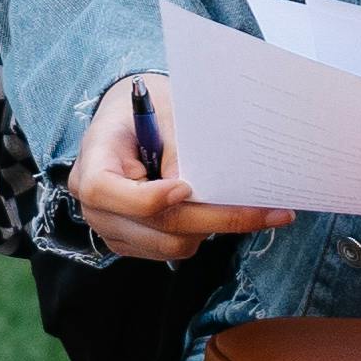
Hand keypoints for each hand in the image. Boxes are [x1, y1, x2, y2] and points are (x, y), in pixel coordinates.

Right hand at [67, 76, 293, 266]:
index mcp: (90, 166)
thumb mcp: (163, 113)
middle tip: (269, 211)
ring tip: (249, 207)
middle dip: (215, 219)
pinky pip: (172, 250)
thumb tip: (207, 188)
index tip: (187, 187)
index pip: (106, 192)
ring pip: (171, 246)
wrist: (129, 123)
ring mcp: (112, 230)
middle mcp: (94, 207)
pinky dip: (202, 234)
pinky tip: (223, 212)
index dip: (149, 197)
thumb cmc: (146, 110)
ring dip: (212, 228)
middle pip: (156, 226)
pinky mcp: (133, 243)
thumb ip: (177, 148)